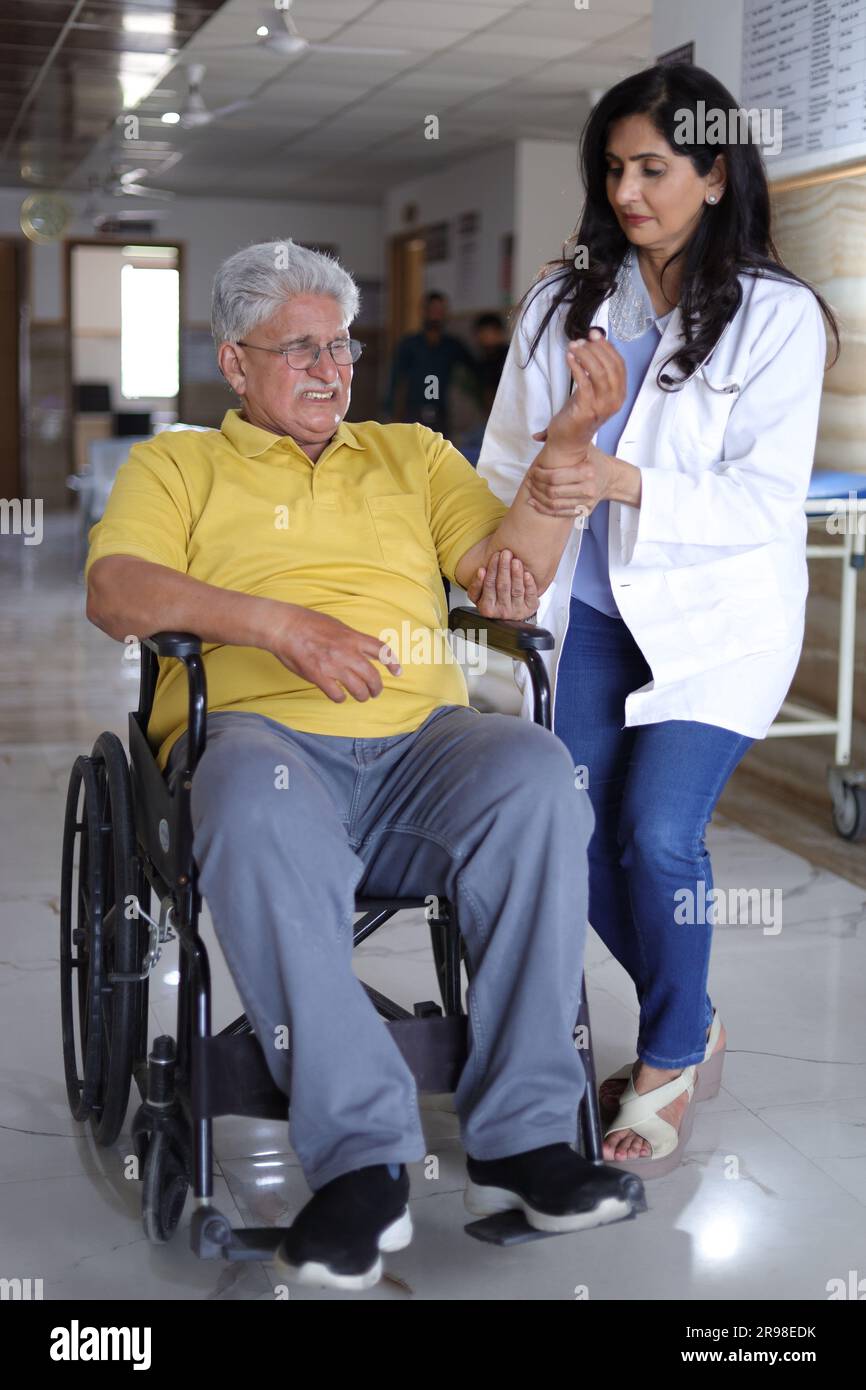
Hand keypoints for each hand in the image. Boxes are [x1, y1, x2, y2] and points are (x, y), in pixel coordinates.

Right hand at [264, 603, 401, 702]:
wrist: (284, 626)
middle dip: (377, 688)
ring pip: (358, 689)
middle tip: (374, 692)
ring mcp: (333, 665)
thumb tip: (362, 650)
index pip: (381, 651)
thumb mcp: (337, 625)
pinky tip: (339, 696)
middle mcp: (347, 652)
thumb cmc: (307, 623)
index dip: (393, 663)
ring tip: (360, 696)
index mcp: (352, 637)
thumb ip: (351, 639)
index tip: (397, 673)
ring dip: (362, 696)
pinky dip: (341, 698)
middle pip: (373, 676)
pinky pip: (337, 695)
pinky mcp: (318, 676)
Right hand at [465, 550, 539, 618]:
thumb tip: (481, 571)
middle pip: (503, 586)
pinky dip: (529, 584)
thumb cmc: (493, 601)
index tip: (495, 556)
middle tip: (506, 553)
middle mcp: (502, 611)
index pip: (489, 586)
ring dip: (516, 574)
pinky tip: (527, 574)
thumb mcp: (478, 597)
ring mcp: (517, 611)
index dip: (492, 570)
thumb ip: (476, 585)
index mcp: (487, 608)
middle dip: (504, 568)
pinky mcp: (530, 608)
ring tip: (515, 560)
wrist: (510, 615)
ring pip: (516, 590)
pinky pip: (531, 595)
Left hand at [526, 441, 620, 516]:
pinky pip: (559, 514)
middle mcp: (588, 488)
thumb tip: (536, 436)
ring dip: (538, 499)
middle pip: (553, 492)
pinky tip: (535, 503)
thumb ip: (561, 439)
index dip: (539, 475)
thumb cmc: (594, 459)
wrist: (612, 477)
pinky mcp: (583, 511)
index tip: (533, 471)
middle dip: (537, 487)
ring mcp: (586, 502)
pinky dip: (544, 509)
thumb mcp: (583, 445)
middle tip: (530, 481)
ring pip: (554, 505)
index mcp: (587, 471)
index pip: (555, 477)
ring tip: (531, 491)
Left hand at [534, 330, 626, 457]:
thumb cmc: (579, 412)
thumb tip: (592, 339)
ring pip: (599, 372)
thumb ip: (595, 367)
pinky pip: (584, 383)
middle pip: (610, 366)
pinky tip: (569, 358)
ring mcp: (602, 406)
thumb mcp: (592, 388)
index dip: (607, 346)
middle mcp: (615, 400)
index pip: (619, 364)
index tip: (594, 334)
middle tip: (580, 340)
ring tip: (573, 347)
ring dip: (585, 355)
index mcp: (620, 394)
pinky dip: (576, 367)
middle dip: (595, 348)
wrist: (568, 441)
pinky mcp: (586, 409)